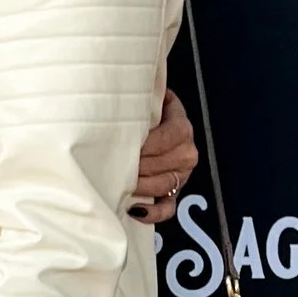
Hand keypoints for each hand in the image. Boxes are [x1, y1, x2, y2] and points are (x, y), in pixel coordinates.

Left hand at [131, 88, 196, 223]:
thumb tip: (121, 83)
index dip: (143, 145)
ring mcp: (182, 176)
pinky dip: (152, 213)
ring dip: (140, 187)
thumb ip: (144, 95)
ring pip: (163, 186)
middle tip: (111, 167)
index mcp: (182, 128)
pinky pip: (168, 209)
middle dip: (135, 167)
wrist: (156, 123)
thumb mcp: (150, 99)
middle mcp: (186, 153)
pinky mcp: (174, 194)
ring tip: (119, 184)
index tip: (120, 145)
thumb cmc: (147, 112)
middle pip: (162, 165)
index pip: (166, 138)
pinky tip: (134, 210)